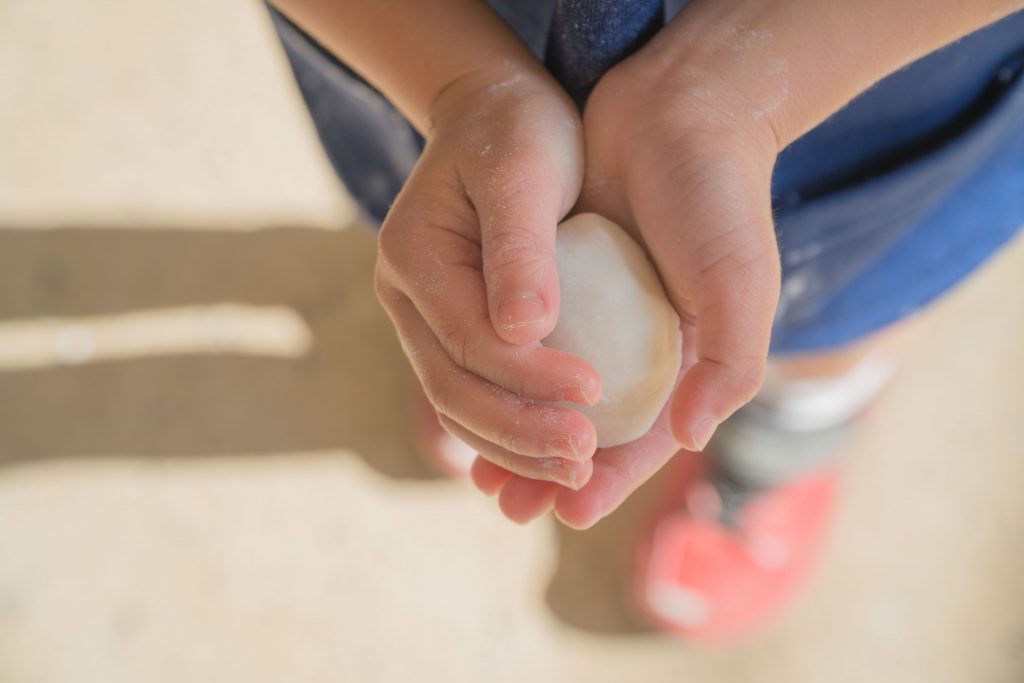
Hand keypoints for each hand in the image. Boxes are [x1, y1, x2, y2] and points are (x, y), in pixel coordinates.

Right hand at [374, 65, 602, 489]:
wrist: (490, 114)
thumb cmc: (518, 130)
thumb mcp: (526, 168)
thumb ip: (522, 246)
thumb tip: (525, 332)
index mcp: (415, 255)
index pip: (470, 340)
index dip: (530, 377)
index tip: (594, 395)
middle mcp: (405, 296)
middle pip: (454, 389)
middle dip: (520, 434)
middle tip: (585, 460)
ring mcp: (421, 319)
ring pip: (458, 406)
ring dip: (514, 449)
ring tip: (577, 473)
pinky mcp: (448, 330)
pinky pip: (472, 394)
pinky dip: (509, 432)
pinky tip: (553, 453)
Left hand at [478, 48, 781, 526]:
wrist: (681, 108)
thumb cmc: (719, 200)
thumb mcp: (738, 284)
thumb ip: (728, 364)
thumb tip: (689, 437)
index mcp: (687, 362)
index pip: (645, 441)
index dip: (608, 481)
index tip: (566, 512)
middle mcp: (639, 346)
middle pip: (591, 430)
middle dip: (550, 472)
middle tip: (510, 506)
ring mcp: (596, 315)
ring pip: (549, 395)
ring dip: (516, 433)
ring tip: (480, 473)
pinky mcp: (558, 279)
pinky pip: (524, 341)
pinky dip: (501, 373)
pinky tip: (467, 395)